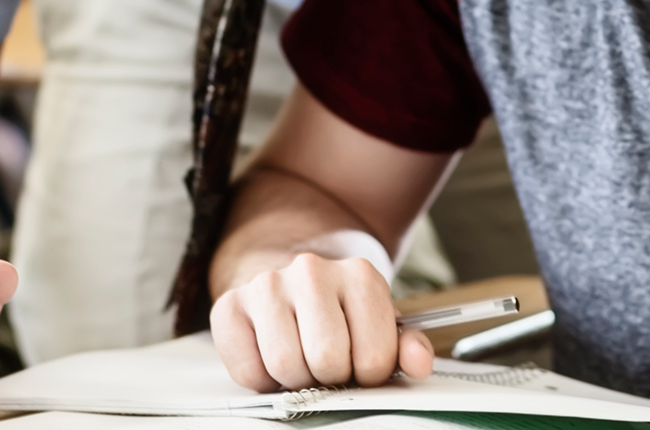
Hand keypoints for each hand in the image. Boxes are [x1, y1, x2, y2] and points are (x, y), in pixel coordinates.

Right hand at [210, 252, 432, 391]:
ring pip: (285, 365)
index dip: (369, 375)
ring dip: (296, 378)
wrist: (289, 282)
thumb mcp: (379, 325)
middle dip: (331, 376)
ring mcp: (267, 284)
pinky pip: (247, 370)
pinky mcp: (229, 305)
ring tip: (301, 361)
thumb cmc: (339, 313)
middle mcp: (311, 270)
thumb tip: (419, 364)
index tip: (361, 365)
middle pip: (326, 359)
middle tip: (328, 365)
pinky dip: (261, 379)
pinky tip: (271, 359)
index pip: (374, 357)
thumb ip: (406, 346)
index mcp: (359, 275)